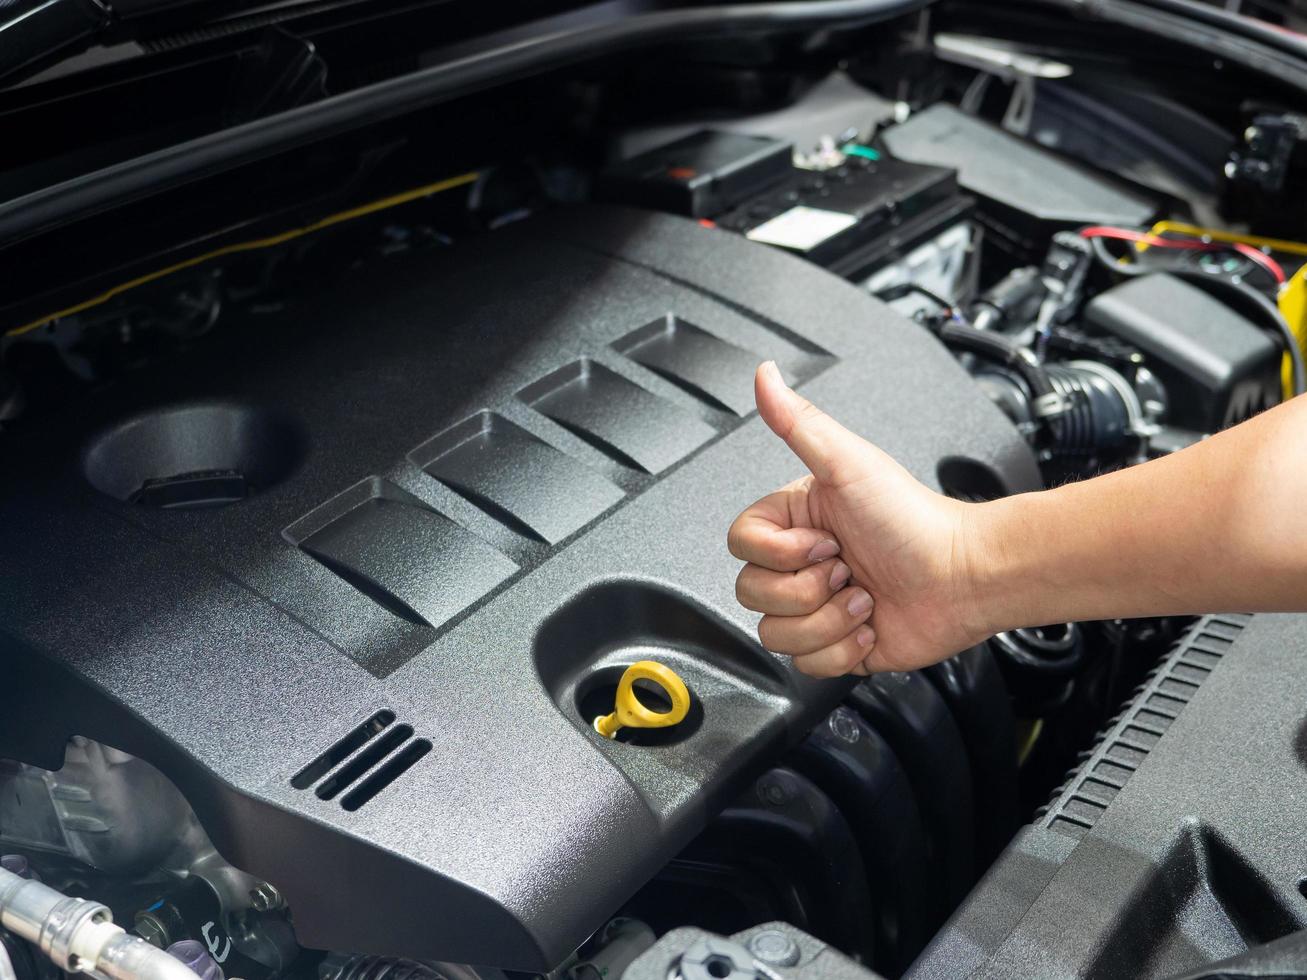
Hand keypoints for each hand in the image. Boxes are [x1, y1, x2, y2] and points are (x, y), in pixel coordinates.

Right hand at [728, 362, 990, 676]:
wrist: (966, 577)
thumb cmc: (916, 521)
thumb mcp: (849, 464)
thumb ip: (798, 422)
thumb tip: (766, 375)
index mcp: (797, 520)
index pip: (742, 545)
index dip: (780, 552)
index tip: (823, 539)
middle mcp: (802, 563)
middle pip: (753, 593)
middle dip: (807, 590)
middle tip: (848, 569)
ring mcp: (818, 606)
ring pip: (776, 633)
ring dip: (828, 620)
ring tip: (864, 598)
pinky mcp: (837, 645)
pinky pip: (807, 664)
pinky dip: (843, 649)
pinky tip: (871, 624)